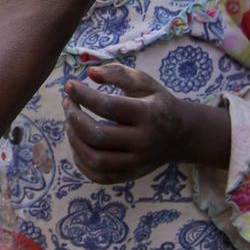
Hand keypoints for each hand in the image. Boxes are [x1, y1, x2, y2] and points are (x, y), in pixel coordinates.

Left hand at [62, 64, 226, 183]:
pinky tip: (78, 143)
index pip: (108, 106)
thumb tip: (90, 73)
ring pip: (96, 160)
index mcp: (147, 114)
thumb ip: (118, 73)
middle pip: (98, 136)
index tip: (69, 85)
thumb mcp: (144, 82)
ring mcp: (137, 162)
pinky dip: (81, 162)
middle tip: (67, 104)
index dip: (83, 95)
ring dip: (74, 140)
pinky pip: (99, 176)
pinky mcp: (131, 175)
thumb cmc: (158, 103)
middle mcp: (143, 142)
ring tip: (69, 122)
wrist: (182, 135)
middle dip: (74, 118)